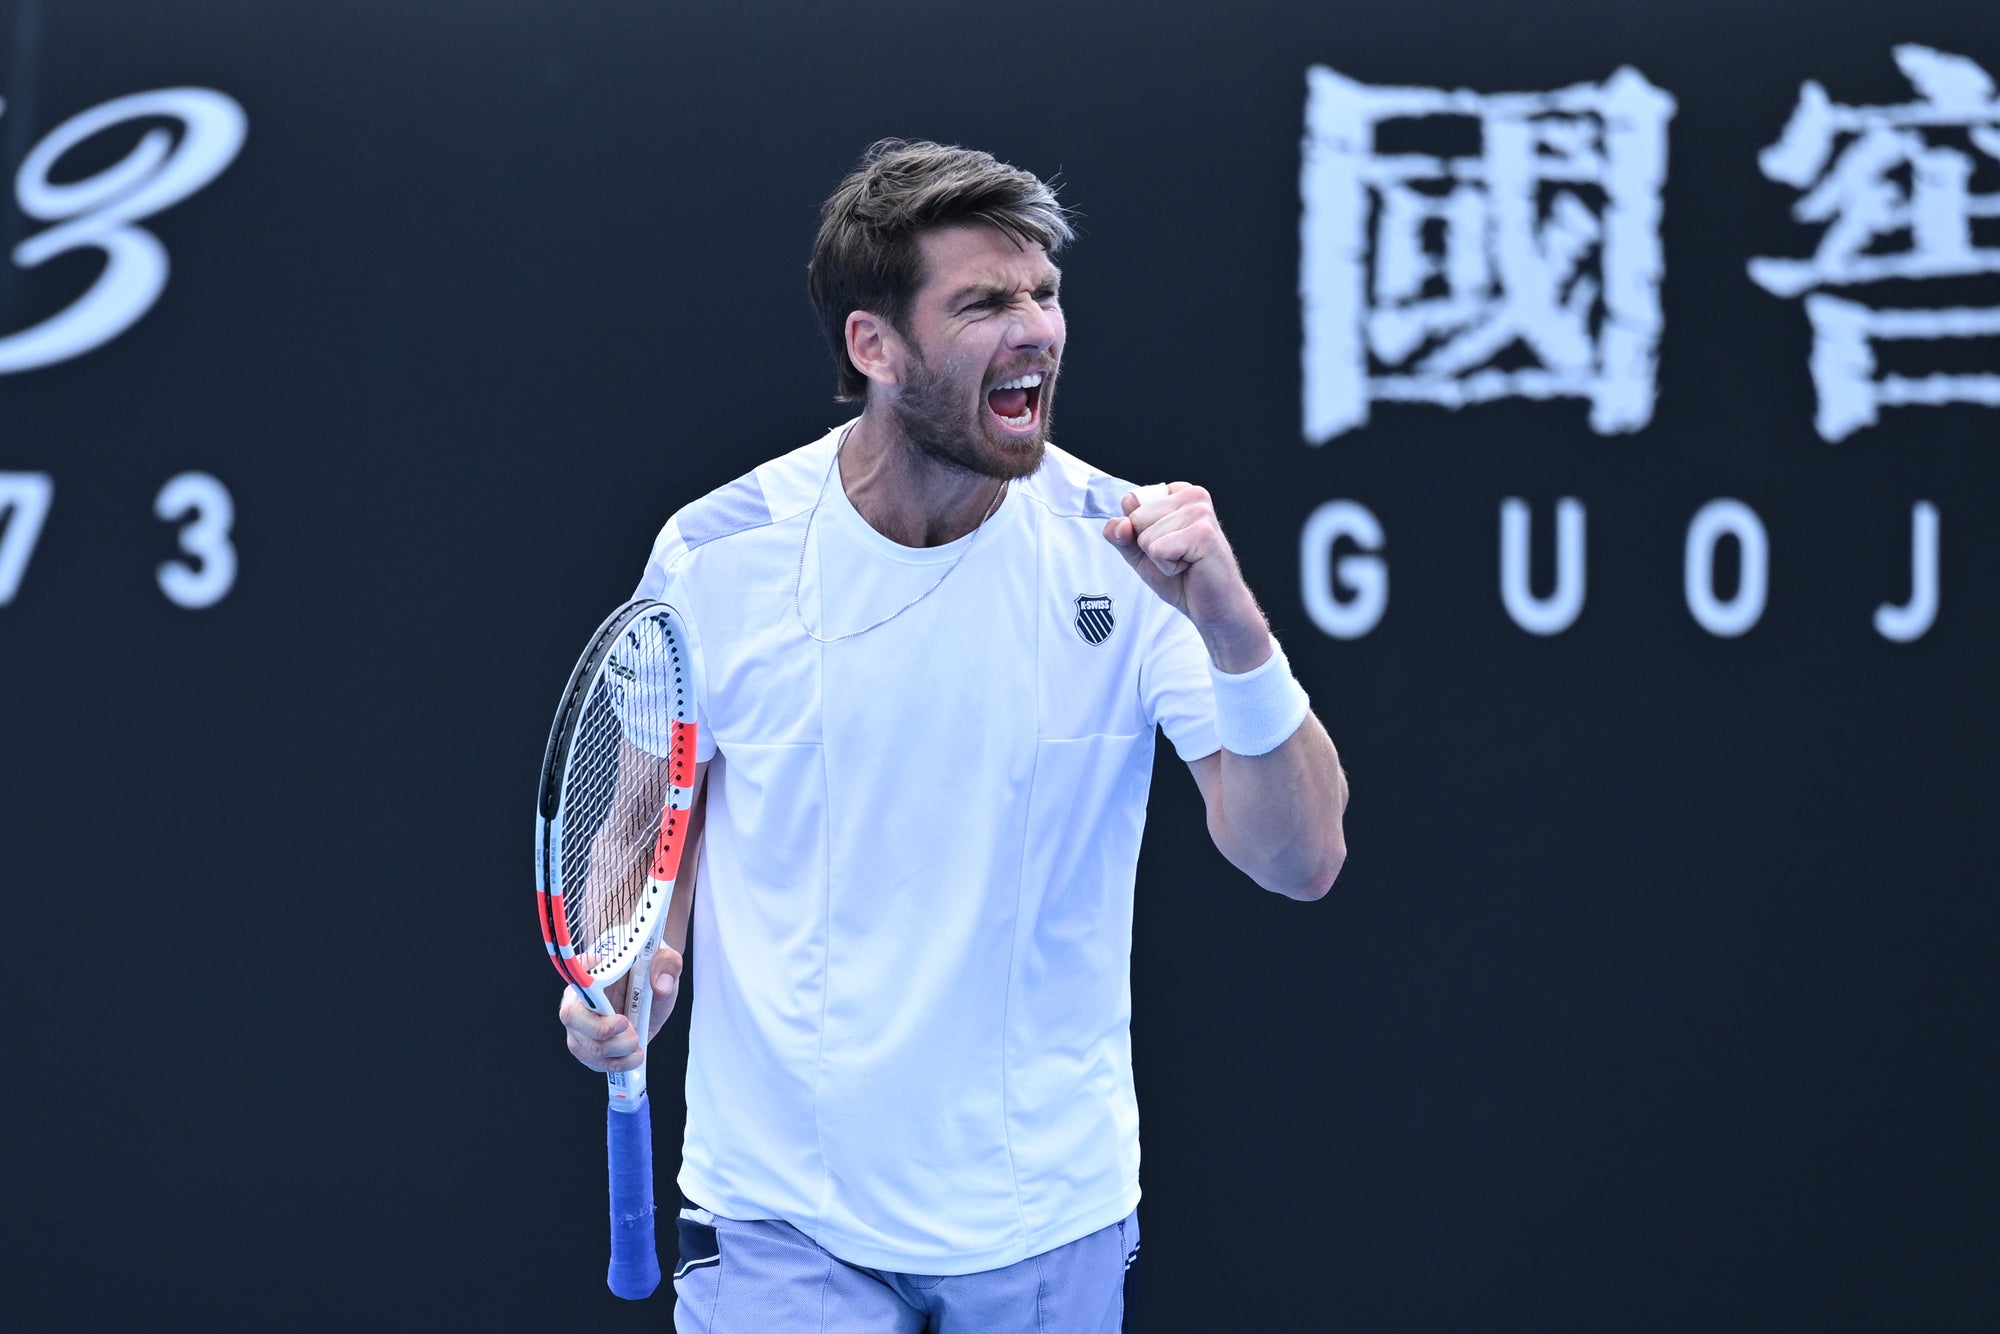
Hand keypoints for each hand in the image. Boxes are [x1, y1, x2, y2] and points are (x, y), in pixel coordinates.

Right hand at [558, 946, 683, 1073]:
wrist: (650, 992)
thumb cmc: (650, 971)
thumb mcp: (665, 960)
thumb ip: (666, 964)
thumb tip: (660, 986)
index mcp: (591, 969)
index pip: (575, 974)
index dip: (587, 986)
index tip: (611, 996)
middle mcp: (578, 997)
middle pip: (572, 1017)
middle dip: (603, 1029)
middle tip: (630, 1028)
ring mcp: (580, 1025)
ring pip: (584, 1046)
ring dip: (615, 1051)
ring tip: (637, 1043)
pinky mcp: (589, 1046)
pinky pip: (594, 1062)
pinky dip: (618, 1064)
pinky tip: (634, 1056)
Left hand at [1102, 482, 1269, 670]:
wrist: (1212, 607)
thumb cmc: (1181, 577)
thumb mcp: (1139, 553)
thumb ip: (1120, 535)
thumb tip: (1118, 525)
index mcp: (1178, 492)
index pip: (1130, 503)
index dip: (1139, 534)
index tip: (1166, 545)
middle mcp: (1192, 495)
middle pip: (1136, 518)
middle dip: (1149, 547)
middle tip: (1178, 556)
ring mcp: (1200, 512)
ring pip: (1146, 536)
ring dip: (1161, 559)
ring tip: (1186, 562)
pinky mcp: (1204, 533)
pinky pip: (1158, 550)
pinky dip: (1168, 567)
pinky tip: (1191, 567)